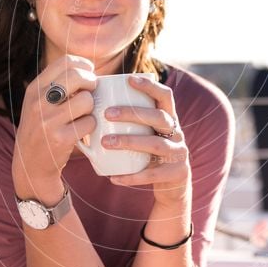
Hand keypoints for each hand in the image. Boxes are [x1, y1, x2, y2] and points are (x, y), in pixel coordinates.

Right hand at [12, 55, 96, 197]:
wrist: (30, 164)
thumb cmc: (41, 128)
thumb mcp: (39, 102)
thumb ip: (57, 85)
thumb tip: (88, 69)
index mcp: (34, 88)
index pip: (65, 61)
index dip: (84, 66)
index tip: (89, 74)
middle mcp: (38, 102)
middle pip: (77, 76)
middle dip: (92, 83)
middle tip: (92, 93)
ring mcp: (48, 121)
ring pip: (87, 100)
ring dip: (92, 108)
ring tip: (83, 116)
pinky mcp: (60, 138)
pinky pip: (89, 123)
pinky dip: (91, 127)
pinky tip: (81, 131)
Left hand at [101, 75, 191, 208]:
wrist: (173, 186)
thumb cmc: (150, 155)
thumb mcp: (146, 136)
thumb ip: (129, 124)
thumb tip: (88, 113)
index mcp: (169, 119)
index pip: (165, 96)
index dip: (150, 86)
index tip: (129, 80)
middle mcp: (177, 133)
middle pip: (158, 117)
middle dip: (132, 113)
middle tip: (107, 113)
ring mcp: (178, 153)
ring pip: (155, 144)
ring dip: (129, 141)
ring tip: (105, 143)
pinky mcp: (176, 173)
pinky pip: (152, 173)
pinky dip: (132, 176)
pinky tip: (114, 177)